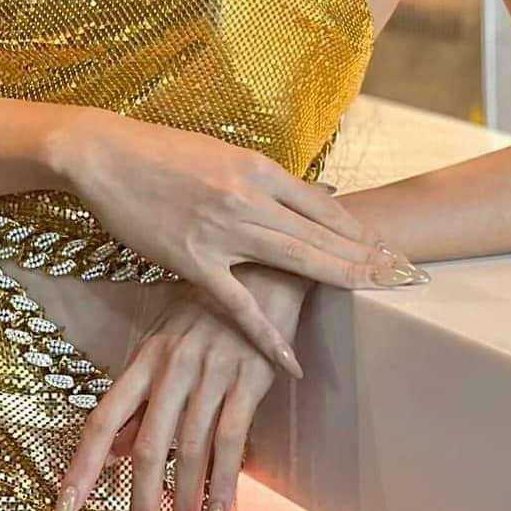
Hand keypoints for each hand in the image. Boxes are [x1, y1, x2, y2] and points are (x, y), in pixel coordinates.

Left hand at [52, 265, 309, 510]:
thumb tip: (120, 449)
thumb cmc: (216, 303)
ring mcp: (211, 371)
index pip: (104, 419)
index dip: (82, 468)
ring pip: (190, 454)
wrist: (267, 262)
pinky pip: (232, 442)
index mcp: (147, 357)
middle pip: (149, 450)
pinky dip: (224, 486)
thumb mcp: (170, 339)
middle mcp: (173, 366)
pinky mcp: (249, 377)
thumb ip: (145, 395)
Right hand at [61, 112, 423, 376]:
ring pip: (292, 260)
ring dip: (338, 280)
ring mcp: (221, 229)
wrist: (105, 155)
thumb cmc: (160, 152)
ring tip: (375, 296)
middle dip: (366, 257)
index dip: (359, 228)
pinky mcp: (192, 259)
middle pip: (319, 233)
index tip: (387, 245)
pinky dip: (266, 333)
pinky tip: (291, 358)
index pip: (322, 203)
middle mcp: (247, 196)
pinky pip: (237, 303)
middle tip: (405, 275)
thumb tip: (303, 192)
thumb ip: (260, 177)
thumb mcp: (220, 153)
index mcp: (256, 166)